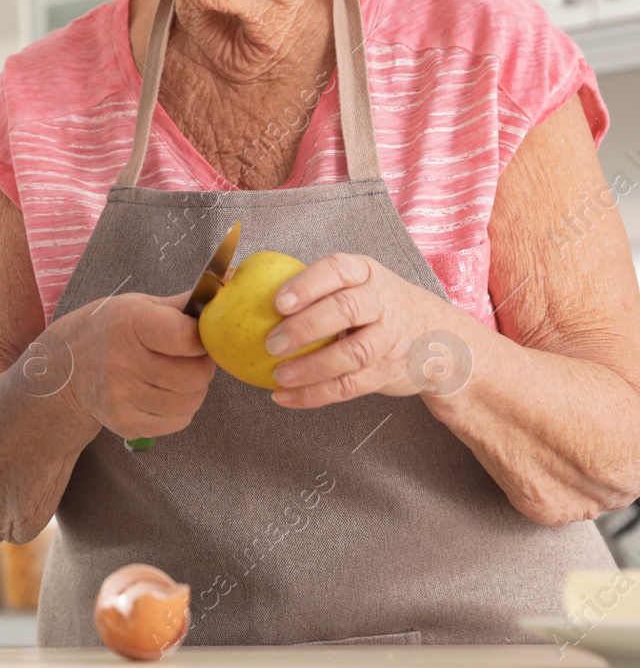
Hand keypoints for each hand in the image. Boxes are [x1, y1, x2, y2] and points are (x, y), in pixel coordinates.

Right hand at [49, 290, 214, 439]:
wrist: (64, 368)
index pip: (185, 337)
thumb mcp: (139, 306)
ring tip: (176, 376)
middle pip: (195, 375)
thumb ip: (183, 305)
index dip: (202, 338)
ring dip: (193, 390)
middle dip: (201, 366)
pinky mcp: (124, 423)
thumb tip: (230, 282)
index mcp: (129, 323)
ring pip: (190, 401)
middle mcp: (121, 361)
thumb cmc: (110, 329)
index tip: (197, 336)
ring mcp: (121, 396)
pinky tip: (164, 394)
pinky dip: (180, 410)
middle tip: (188, 358)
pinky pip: (177, 422)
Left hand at [264, 252, 460, 406]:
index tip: (278, 302)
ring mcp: (388, 338)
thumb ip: (304, 283)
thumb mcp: (352, 283)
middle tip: (272, 342)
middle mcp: (381, 301)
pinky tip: (286, 397)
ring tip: (279, 375)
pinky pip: (350, 386)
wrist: (438, 339)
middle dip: (306, 327)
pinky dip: (315, 395)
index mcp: (365, 273)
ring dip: (312, 367)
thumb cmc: (373, 305)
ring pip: (352, 353)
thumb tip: (229, 279)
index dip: (308, 285)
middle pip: (346, 310)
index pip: (338, 270)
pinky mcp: (386, 372)